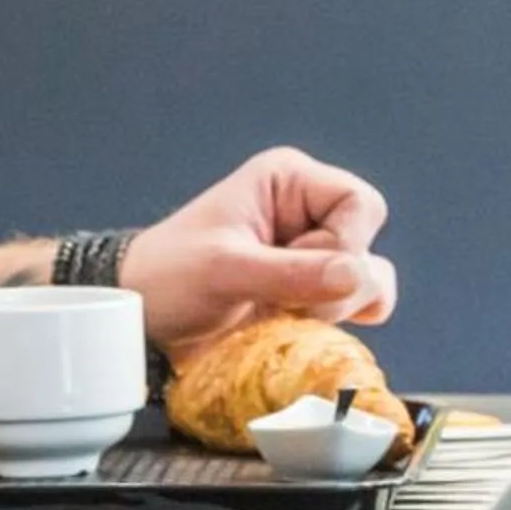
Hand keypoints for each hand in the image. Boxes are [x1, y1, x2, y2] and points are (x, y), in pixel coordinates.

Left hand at [118, 147, 397, 353]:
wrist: (141, 320)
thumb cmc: (167, 277)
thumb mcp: (224, 270)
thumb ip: (291, 273)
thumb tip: (358, 277)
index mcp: (290, 182)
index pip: (359, 204)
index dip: (345, 244)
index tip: (303, 273)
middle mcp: (309, 212)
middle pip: (367, 246)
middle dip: (335, 284)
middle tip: (283, 301)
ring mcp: (314, 256)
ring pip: (369, 281)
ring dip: (336, 309)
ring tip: (283, 316)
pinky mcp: (313, 293)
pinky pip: (358, 307)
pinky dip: (340, 324)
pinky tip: (297, 328)